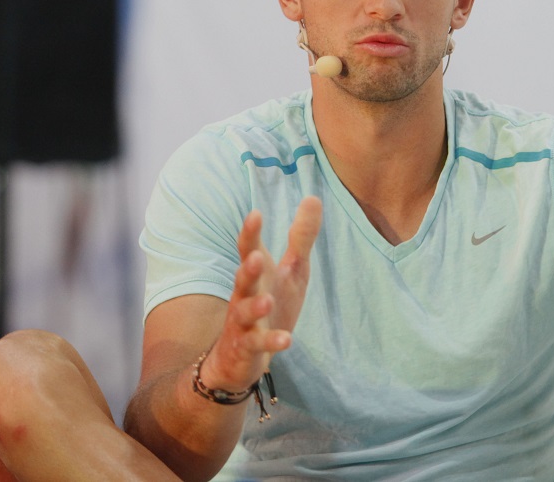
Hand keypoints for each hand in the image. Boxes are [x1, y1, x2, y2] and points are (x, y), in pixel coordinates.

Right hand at [205, 197, 321, 390]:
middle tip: (255, 257)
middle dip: (248, 268)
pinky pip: (257, 344)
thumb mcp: (292, 270)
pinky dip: (271, 341)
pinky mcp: (247, 347)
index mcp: (256, 273)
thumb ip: (300, 238)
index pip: (248, 249)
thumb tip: (313, 197)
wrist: (241, 356)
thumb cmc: (270, 304)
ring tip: (266, 300)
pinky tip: (286, 340)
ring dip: (255, 307)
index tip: (255, 214)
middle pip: (243, 279)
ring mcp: (243, 322)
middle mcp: (245, 294)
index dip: (250, 233)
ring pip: (244, 312)